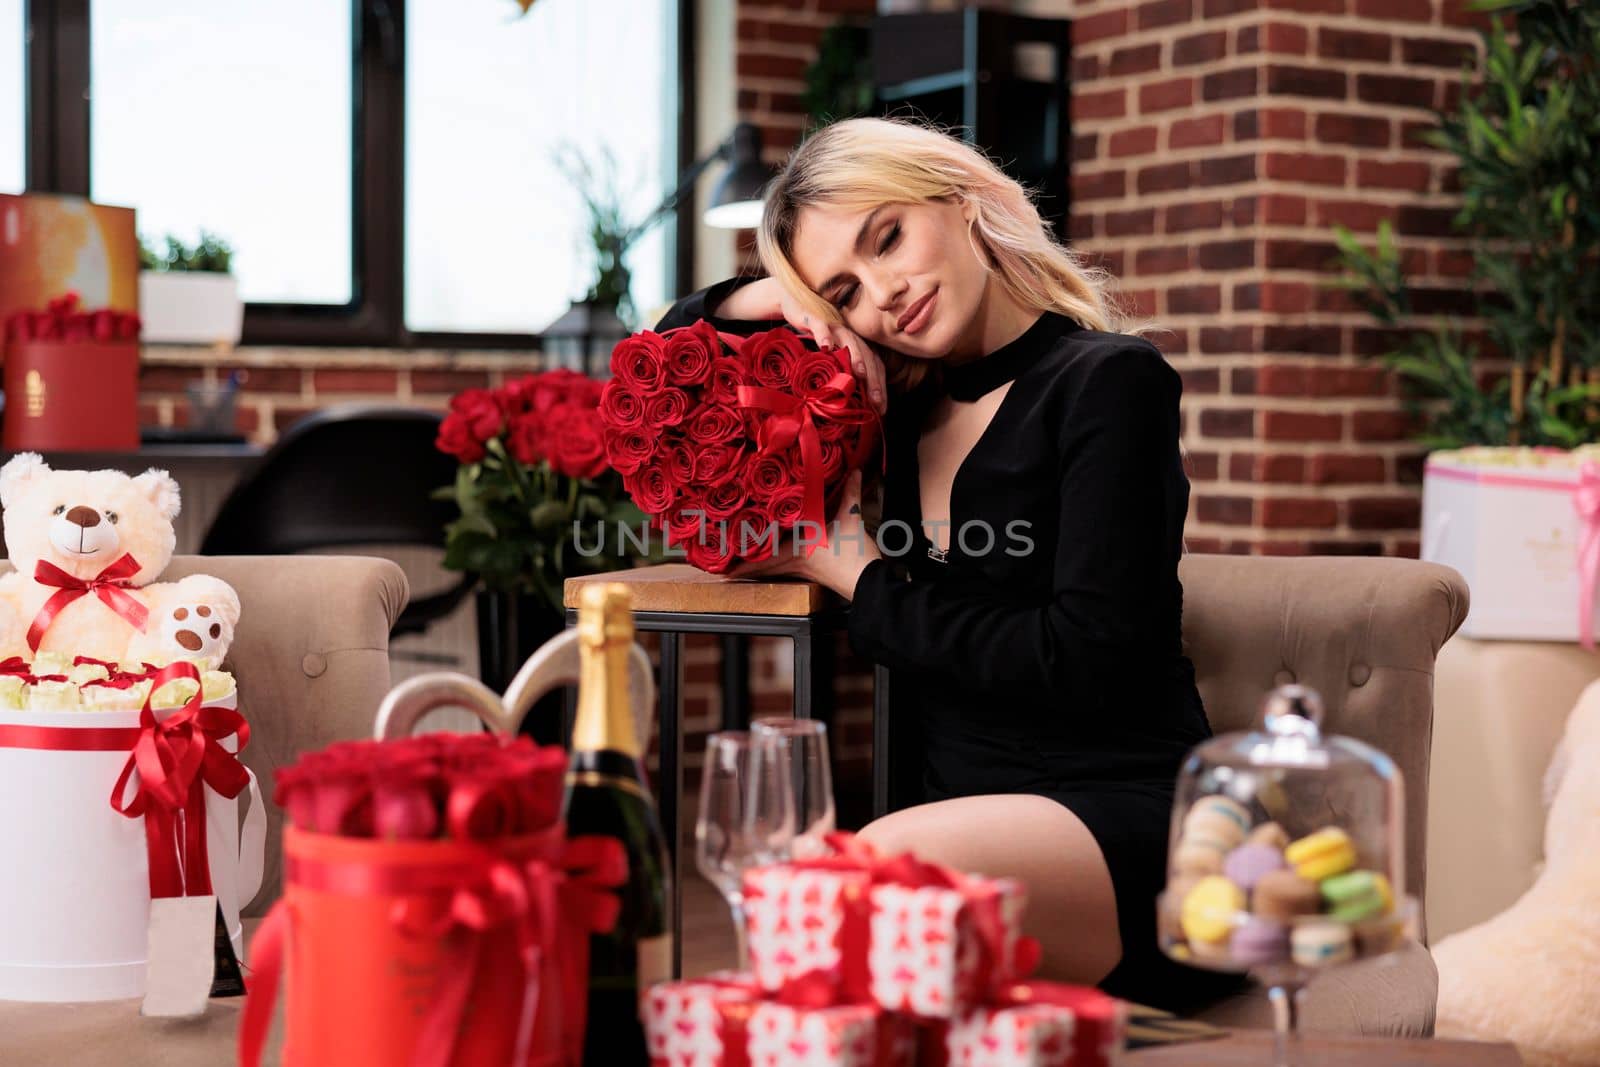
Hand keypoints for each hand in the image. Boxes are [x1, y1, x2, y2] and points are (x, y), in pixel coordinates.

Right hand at [718, 278, 887, 413]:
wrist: (793, 303)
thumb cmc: (813, 335)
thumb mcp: (827, 357)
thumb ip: (838, 373)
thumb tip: (846, 403)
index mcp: (856, 345)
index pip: (875, 366)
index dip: (879, 387)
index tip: (881, 410)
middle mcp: (849, 335)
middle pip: (867, 356)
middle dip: (873, 379)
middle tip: (876, 401)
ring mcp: (833, 326)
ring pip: (848, 341)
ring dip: (855, 356)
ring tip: (860, 373)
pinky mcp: (814, 317)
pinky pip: (820, 326)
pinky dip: (824, 335)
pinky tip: (826, 347)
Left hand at [727, 471, 878, 599]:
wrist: (869, 583)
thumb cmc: (855, 556)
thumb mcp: (851, 520)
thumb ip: (850, 494)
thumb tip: (854, 472)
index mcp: (799, 550)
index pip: (766, 556)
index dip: (744, 563)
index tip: (724, 569)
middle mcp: (797, 561)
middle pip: (767, 567)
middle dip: (748, 568)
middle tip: (728, 569)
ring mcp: (806, 570)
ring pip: (777, 569)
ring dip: (762, 567)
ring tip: (744, 565)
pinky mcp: (815, 573)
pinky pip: (789, 568)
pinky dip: (779, 565)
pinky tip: (778, 559)